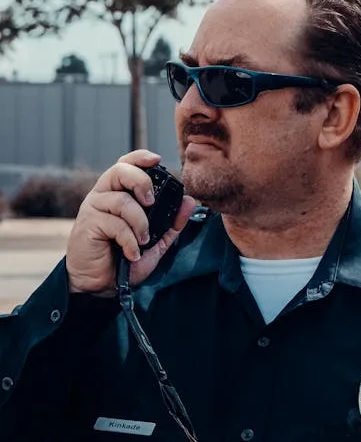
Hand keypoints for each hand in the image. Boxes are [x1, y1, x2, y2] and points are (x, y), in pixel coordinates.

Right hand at [66, 151, 195, 294]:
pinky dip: (130, 240)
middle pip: (119, 171)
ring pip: (121, 200)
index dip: (140, 157)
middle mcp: (103, 195)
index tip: (157, 159)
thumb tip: (190, 201)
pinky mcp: (88, 225)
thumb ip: (172, 222)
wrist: (101, 284)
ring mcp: (93, 209)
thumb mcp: (156, 241)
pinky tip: (132, 253)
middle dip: (141, 182)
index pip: (126, 165)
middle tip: (151, 202)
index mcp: (119, 193)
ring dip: (140, 222)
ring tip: (144, 240)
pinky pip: (115, 224)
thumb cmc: (125, 258)